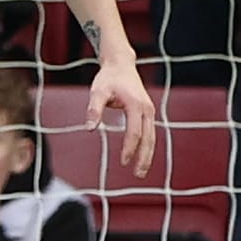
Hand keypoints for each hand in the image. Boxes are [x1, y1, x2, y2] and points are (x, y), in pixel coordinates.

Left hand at [87, 56, 158, 178]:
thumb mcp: (97, 92)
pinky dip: (147, 146)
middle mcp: (147, 109)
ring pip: (151, 137)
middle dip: (144, 157)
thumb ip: (93, 110)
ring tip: (141, 171)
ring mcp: (149, 111)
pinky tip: (142, 157)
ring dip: (148, 154)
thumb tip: (89, 129)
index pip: (134, 133)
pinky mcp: (147, 112)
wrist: (120, 65)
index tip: (123, 163)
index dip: (129, 149)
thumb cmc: (107, 79)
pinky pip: (149, 133)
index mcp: (137, 105)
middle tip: (138, 175)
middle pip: (148, 138)